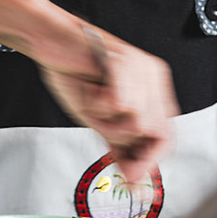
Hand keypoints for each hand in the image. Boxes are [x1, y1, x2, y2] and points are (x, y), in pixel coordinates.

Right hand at [37, 22, 178, 186]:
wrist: (50, 40)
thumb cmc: (74, 73)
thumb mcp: (99, 118)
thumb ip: (118, 144)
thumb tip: (132, 177)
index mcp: (152, 90)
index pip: (166, 137)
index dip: (149, 162)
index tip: (129, 177)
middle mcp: (154, 77)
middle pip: (158, 134)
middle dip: (125, 143)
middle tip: (101, 131)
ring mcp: (143, 68)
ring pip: (138, 123)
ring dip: (106, 121)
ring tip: (92, 101)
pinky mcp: (127, 62)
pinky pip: (121, 104)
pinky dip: (98, 103)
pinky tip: (90, 87)